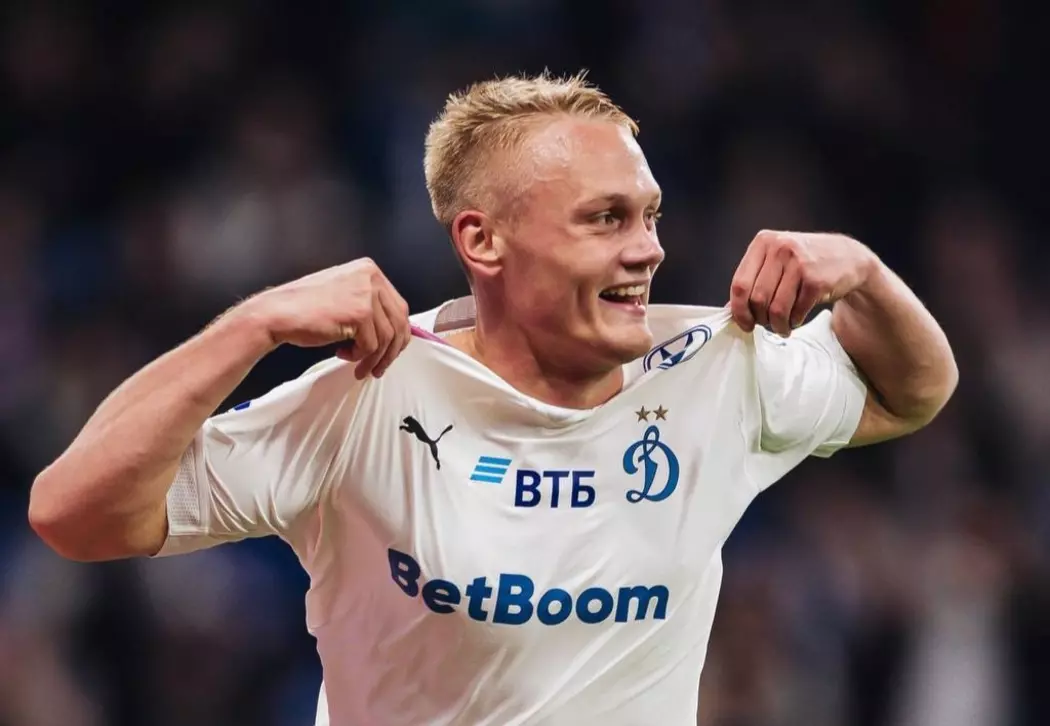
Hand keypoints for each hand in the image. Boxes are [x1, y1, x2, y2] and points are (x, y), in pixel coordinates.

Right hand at [243, 258, 410, 378]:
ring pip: (387, 337)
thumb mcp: (343, 295)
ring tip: (359, 366)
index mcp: (368, 270)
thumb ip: (369, 305)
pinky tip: (344, 354)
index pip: (399, 307)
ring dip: (374, 358)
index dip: (398, 335)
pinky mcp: (360, 313)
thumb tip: (391, 330)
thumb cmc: (304, 308)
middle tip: (379, 366)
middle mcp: (371, 277)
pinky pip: (372, 345)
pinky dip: (360, 356)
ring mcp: (366, 294)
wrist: (277, 313)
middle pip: (399, 322)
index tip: (390, 351)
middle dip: (391, 351)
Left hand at [730, 230, 876, 335]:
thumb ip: (754, 279)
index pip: (739, 284)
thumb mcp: (777, 260)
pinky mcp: (816, 280)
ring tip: (782, 327)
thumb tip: (731, 308)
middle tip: (766, 324)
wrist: (848, 257)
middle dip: (760, 319)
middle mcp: (780, 248)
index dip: (738, 310)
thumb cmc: (806, 261)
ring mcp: (799, 263)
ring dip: (777, 325)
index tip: (744, 323)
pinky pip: (796, 312)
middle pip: (756, 299)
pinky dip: (794, 322)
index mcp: (763, 242)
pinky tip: (796, 319)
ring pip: (776, 309)